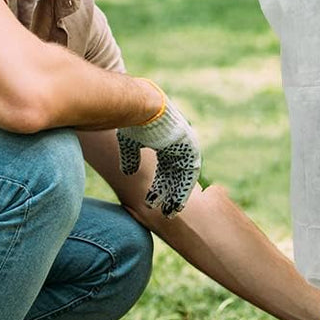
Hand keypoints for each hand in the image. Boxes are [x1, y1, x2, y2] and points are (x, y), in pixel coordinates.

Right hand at [116, 87, 200, 215]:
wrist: (142, 106)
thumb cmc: (134, 121)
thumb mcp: (129, 142)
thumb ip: (131, 157)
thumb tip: (129, 173)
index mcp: (165, 144)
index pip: (165, 169)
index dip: (159, 187)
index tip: (152, 202)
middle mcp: (177, 146)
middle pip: (175, 176)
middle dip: (169, 194)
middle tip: (165, 212)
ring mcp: (186, 147)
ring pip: (183, 177)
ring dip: (178, 196)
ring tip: (171, 213)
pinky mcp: (190, 148)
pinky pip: (189, 174)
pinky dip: (184, 189)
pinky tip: (178, 204)